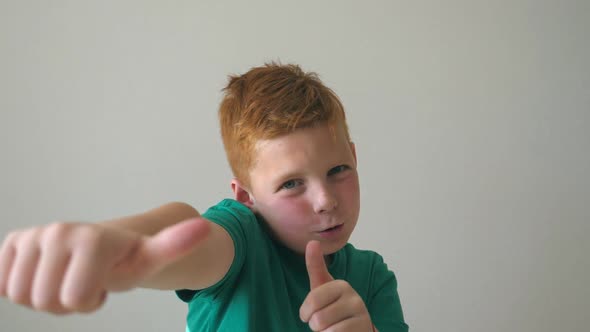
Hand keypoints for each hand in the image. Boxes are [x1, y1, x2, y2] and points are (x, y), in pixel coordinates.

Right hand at [0, 217, 208, 313]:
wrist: (102, 245)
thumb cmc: (127, 258)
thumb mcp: (153, 257)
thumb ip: (176, 244)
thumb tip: (204, 227)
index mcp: (91, 238)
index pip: (74, 299)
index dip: (90, 302)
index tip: (105, 283)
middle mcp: (58, 231)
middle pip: (45, 302)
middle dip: (68, 302)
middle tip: (88, 281)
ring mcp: (32, 236)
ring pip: (21, 296)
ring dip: (47, 296)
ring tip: (72, 277)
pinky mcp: (13, 243)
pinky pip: (1, 284)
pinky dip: (23, 287)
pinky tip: (49, 273)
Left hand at [300, 240, 374, 331]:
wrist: (356, 327)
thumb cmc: (334, 307)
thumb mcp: (322, 287)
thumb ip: (315, 266)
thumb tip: (312, 241)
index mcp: (341, 285)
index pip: (312, 302)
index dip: (306, 313)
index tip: (312, 311)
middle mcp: (354, 298)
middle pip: (317, 319)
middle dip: (316, 325)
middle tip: (326, 321)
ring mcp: (361, 316)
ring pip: (325, 330)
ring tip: (333, 327)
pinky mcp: (363, 330)